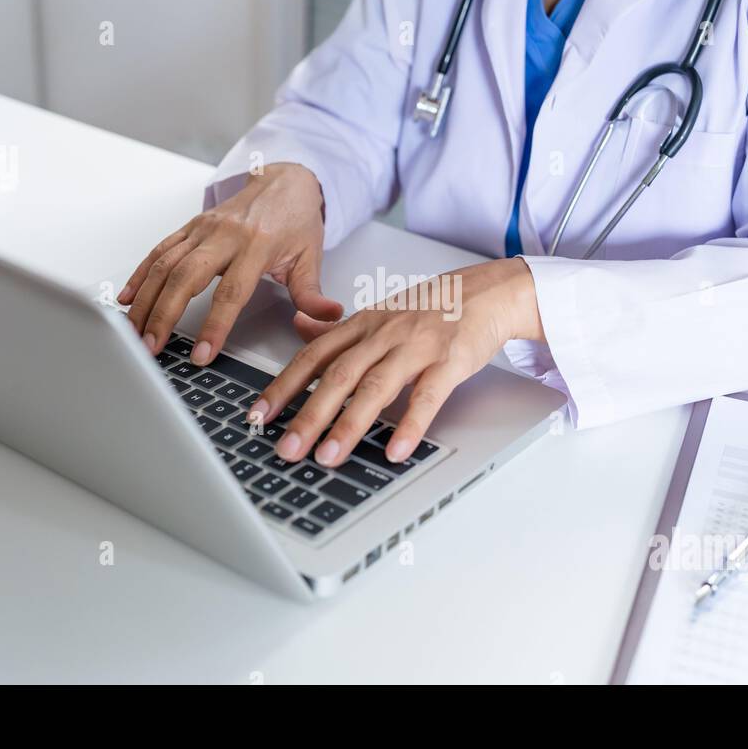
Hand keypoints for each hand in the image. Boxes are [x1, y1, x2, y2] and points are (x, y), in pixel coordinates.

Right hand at [119, 163, 342, 362]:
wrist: (285, 180)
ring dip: (146, 300)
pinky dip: (141, 275)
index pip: (230, 292)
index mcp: (256, 245)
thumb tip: (327, 318)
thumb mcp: (311, 257)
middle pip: (186, 277)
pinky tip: (127, 299)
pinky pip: (159, 251)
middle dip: (164, 315)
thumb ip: (312, 293)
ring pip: (165, 264)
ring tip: (134, 332)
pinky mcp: (189, 227)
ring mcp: (202, 229)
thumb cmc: (296, 221)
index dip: (214, 325)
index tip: (202, 354)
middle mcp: (224, 235)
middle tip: (151, 347)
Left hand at [249, 258, 544, 466]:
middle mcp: (384, 334)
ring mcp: (417, 347)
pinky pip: (427, 396)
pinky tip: (395, 450)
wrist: (489, 292)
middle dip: (308, 415)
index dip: (283, 386)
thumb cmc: (434, 307)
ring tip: (328, 456)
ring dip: (349, 424)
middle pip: (338, 376)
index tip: (258, 415)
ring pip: (376, 387)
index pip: (313, 356)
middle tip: (287, 449)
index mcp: (363, 324)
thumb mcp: (380, 312)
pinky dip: (410, 425)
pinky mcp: (450, 362)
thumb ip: (338, 327)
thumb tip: (298, 328)